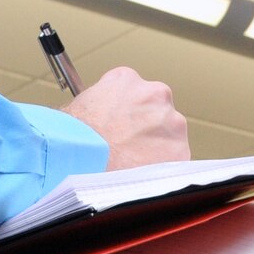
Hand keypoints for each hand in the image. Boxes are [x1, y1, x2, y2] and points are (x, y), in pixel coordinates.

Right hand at [64, 67, 189, 170]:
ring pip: (170, 137)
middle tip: (129, 147)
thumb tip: (103, 116)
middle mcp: (155, 94)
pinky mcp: (179, 151)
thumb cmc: (73, 137)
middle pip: (158, 113)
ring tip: (132, 164)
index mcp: (128, 80)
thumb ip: (103, 104)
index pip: (137, 93)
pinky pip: (176, 161)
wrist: (79, 160)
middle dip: (147, 129)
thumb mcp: (82, 105)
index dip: (130, 114)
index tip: (124, 127)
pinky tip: (141, 174)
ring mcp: (171, 122)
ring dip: (156, 148)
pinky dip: (163, 168)